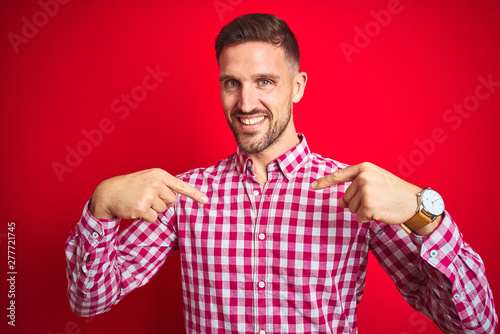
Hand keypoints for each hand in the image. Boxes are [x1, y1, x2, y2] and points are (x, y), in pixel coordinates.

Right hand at [89, 168, 207, 222]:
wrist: (109, 193)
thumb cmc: (131, 186)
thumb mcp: (148, 179)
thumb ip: (163, 185)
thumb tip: (178, 197)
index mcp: (158, 174)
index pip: (181, 186)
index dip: (195, 194)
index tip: (206, 200)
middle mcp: (155, 183)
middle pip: (172, 201)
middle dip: (162, 203)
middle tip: (147, 197)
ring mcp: (148, 195)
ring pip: (163, 210)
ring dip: (153, 210)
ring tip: (140, 201)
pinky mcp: (142, 208)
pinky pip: (154, 218)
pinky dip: (147, 217)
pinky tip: (136, 209)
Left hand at [311, 162, 421, 224]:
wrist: (416, 202)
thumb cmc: (395, 192)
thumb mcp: (376, 180)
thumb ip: (357, 186)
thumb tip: (340, 201)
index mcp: (364, 168)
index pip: (340, 175)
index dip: (324, 182)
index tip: (312, 186)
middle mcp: (363, 178)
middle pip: (345, 197)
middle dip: (358, 203)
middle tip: (377, 200)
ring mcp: (366, 191)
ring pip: (351, 208)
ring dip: (363, 211)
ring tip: (380, 204)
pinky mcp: (368, 206)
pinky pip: (359, 217)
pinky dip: (368, 219)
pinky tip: (381, 212)